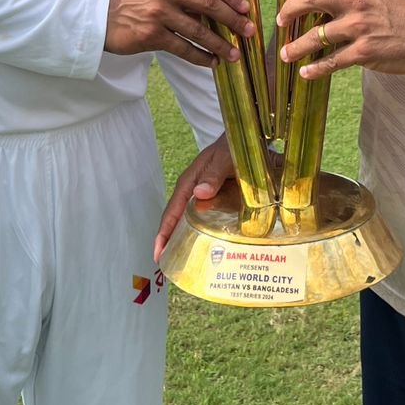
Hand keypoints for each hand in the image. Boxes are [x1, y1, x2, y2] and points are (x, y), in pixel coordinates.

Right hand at [105, 0, 254, 67]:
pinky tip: (212, 63)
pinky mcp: (152, 35)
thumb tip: (216, 6)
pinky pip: (183, 48)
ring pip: (199, 31)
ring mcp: (159, 13)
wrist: (98, 16)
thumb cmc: (132, 0)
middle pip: (209, 5)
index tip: (246, 7)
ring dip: (221, 44)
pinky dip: (201, 57)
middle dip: (233, 20)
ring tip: (235, 54)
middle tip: (249, 31)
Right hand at [154, 133, 235, 262]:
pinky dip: (207, 235)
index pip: (172, 211)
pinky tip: (215, 249)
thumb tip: (199, 193)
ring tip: (189, 265)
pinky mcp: (219, 201)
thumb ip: (214, 174)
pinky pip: (209, 220)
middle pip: (179, 221)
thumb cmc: (231, 145)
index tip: (158, 254)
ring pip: (193, 223)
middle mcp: (195, 192)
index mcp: (190, 182)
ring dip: (189, 241)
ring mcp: (206, 198)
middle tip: (170, 267)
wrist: (246, 137)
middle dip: (172, 243)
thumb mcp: (224, 157)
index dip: (164, 233)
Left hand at [276, 0, 404, 80]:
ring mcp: (359, 28)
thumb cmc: (404, 11)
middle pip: (309, 0)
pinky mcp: (364, 52)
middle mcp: (355, 2)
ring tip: (285, 53)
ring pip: (315, 36)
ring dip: (295, 47)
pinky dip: (315, 68)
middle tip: (280, 21)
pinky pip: (331, 61)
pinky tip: (306, 72)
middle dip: (288, 11)